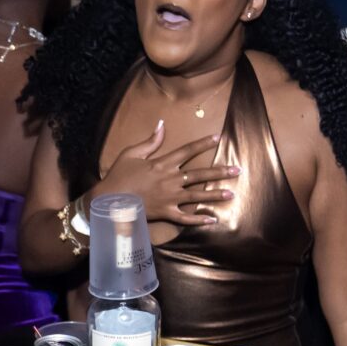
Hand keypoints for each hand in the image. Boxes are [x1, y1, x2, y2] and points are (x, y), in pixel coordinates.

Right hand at [95, 118, 238, 227]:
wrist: (109, 200)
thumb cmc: (119, 176)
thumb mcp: (132, 154)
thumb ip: (150, 141)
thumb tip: (161, 124)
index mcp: (162, 163)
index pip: (187, 150)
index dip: (203, 143)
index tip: (217, 138)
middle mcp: (170, 179)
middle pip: (200, 173)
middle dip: (219, 172)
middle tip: (236, 170)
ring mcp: (169, 197)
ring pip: (197, 195)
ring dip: (215, 195)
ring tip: (231, 194)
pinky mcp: (165, 212)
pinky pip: (185, 217)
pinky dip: (198, 220)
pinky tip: (211, 220)